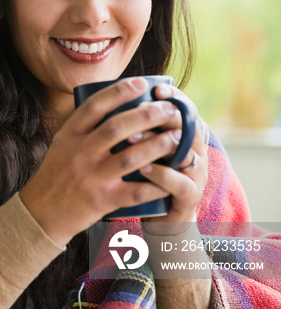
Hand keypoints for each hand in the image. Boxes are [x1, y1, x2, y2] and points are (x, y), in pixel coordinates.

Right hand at [20, 77, 188, 246]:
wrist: (41, 212)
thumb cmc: (56, 175)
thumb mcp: (62, 145)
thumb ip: (84, 128)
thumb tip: (116, 104)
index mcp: (69, 135)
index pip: (94, 106)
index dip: (120, 92)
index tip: (142, 83)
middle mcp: (79, 153)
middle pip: (117, 127)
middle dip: (148, 115)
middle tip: (169, 109)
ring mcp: (91, 177)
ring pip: (132, 156)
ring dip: (159, 145)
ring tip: (177, 137)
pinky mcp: (102, 200)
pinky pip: (136, 191)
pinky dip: (157, 183)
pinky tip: (172, 176)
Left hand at [139, 85, 207, 231]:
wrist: (161, 219)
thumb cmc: (146, 179)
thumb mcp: (142, 150)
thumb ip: (136, 129)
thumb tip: (112, 99)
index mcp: (185, 136)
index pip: (186, 109)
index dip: (173, 97)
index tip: (154, 88)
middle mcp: (195, 152)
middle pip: (186, 127)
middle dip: (161, 116)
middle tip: (137, 110)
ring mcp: (195, 175)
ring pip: (183, 153)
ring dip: (156, 143)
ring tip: (132, 136)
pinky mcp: (189, 197)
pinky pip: (178, 184)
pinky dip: (161, 175)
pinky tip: (143, 168)